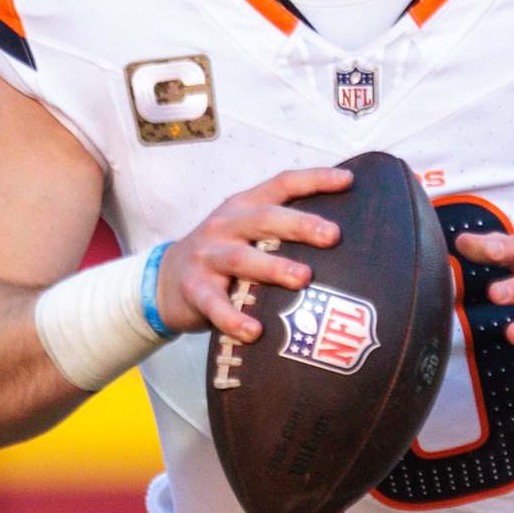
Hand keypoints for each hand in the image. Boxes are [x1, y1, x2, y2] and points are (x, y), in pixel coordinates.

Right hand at [155, 165, 351, 340]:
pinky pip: (215, 305)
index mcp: (243, 206)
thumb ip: (281, 229)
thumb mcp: (246, 232)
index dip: (313, 180)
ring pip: (242, 259)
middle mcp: (225, 225)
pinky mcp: (194, 290)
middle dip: (300, 225)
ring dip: (274, 267)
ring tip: (303, 279)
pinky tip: (255, 332)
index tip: (348, 182)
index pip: (281, 184)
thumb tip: (341, 235)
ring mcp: (207, 257)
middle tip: (333, 236)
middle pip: (264, 219)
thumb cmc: (223, 256)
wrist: (165, 280)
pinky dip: (234, 319)